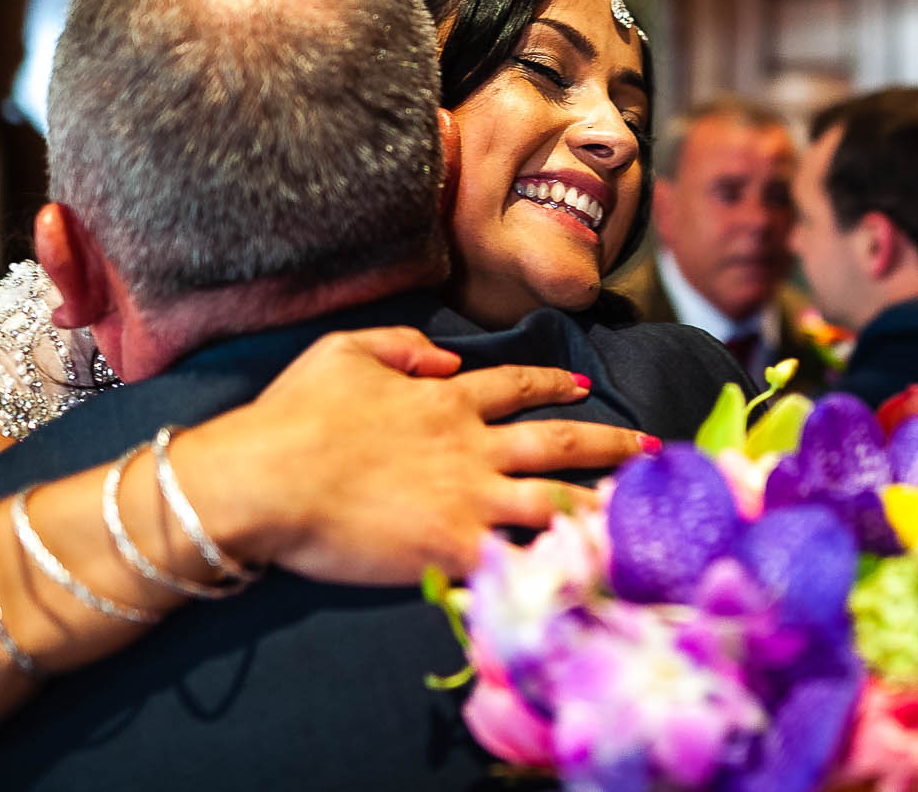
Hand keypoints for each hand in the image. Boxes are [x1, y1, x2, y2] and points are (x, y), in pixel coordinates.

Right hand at [171, 327, 654, 582]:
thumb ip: (400, 347)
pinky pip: (519, 558)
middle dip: (609, 444)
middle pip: (557, 441)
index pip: (515, 386)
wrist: (266, 479)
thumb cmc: (293, 417)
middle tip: (651, 450)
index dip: (552, 383)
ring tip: (641, 513)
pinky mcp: (453, 547)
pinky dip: (557, 565)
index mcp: (443, 399)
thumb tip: (445, 360)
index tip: (584, 386)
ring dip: (601, 505)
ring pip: (554, 500)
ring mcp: (467, 499)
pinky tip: (590, 572)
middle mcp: (469, 446)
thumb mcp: (342, 351)